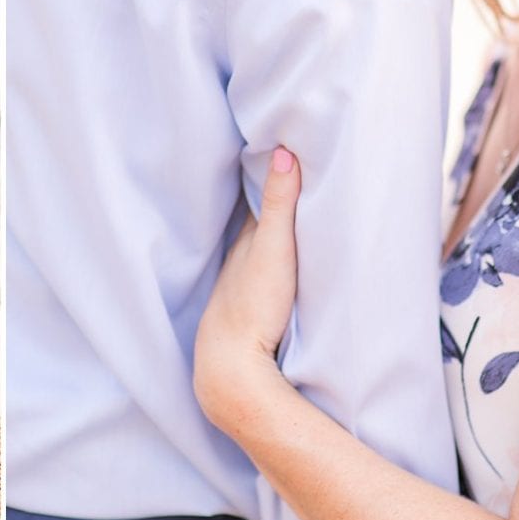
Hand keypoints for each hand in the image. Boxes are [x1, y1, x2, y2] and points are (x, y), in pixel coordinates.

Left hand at [194, 147, 303, 430]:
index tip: (282, 153)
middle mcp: (238, 262)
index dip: (269, 179)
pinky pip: (257, 280)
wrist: (230, 367)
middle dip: (269, 206)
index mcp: (246, 242)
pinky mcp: (246, 316)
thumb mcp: (273, 249)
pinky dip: (266, 267)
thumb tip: (284, 152)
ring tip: (283, 221)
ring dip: (267, 239)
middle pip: (254, 227)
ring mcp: (239, 290)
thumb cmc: (253, 304)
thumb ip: (280, 204)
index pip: (257, 202)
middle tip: (287, 181)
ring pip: (254, 255)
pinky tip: (271, 274)